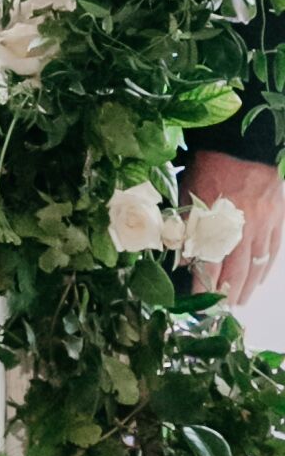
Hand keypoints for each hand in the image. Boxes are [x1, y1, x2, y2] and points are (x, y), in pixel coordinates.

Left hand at [183, 150, 284, 304]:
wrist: (246, 143)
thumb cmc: (211, 165)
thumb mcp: (189, 192)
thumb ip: (184, 225)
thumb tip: (180, 259)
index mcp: (216, 221)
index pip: (208, 263)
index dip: (203, 284)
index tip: (197, 302)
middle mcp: (241, 229)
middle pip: (235, 270)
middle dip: (227, 293)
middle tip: (220, 312)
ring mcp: (263, 225)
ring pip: (255, 265)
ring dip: (247, 287)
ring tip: (239, 302)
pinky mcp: (278, 219)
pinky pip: (273, 250)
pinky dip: (266, 269)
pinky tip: (260, 280)